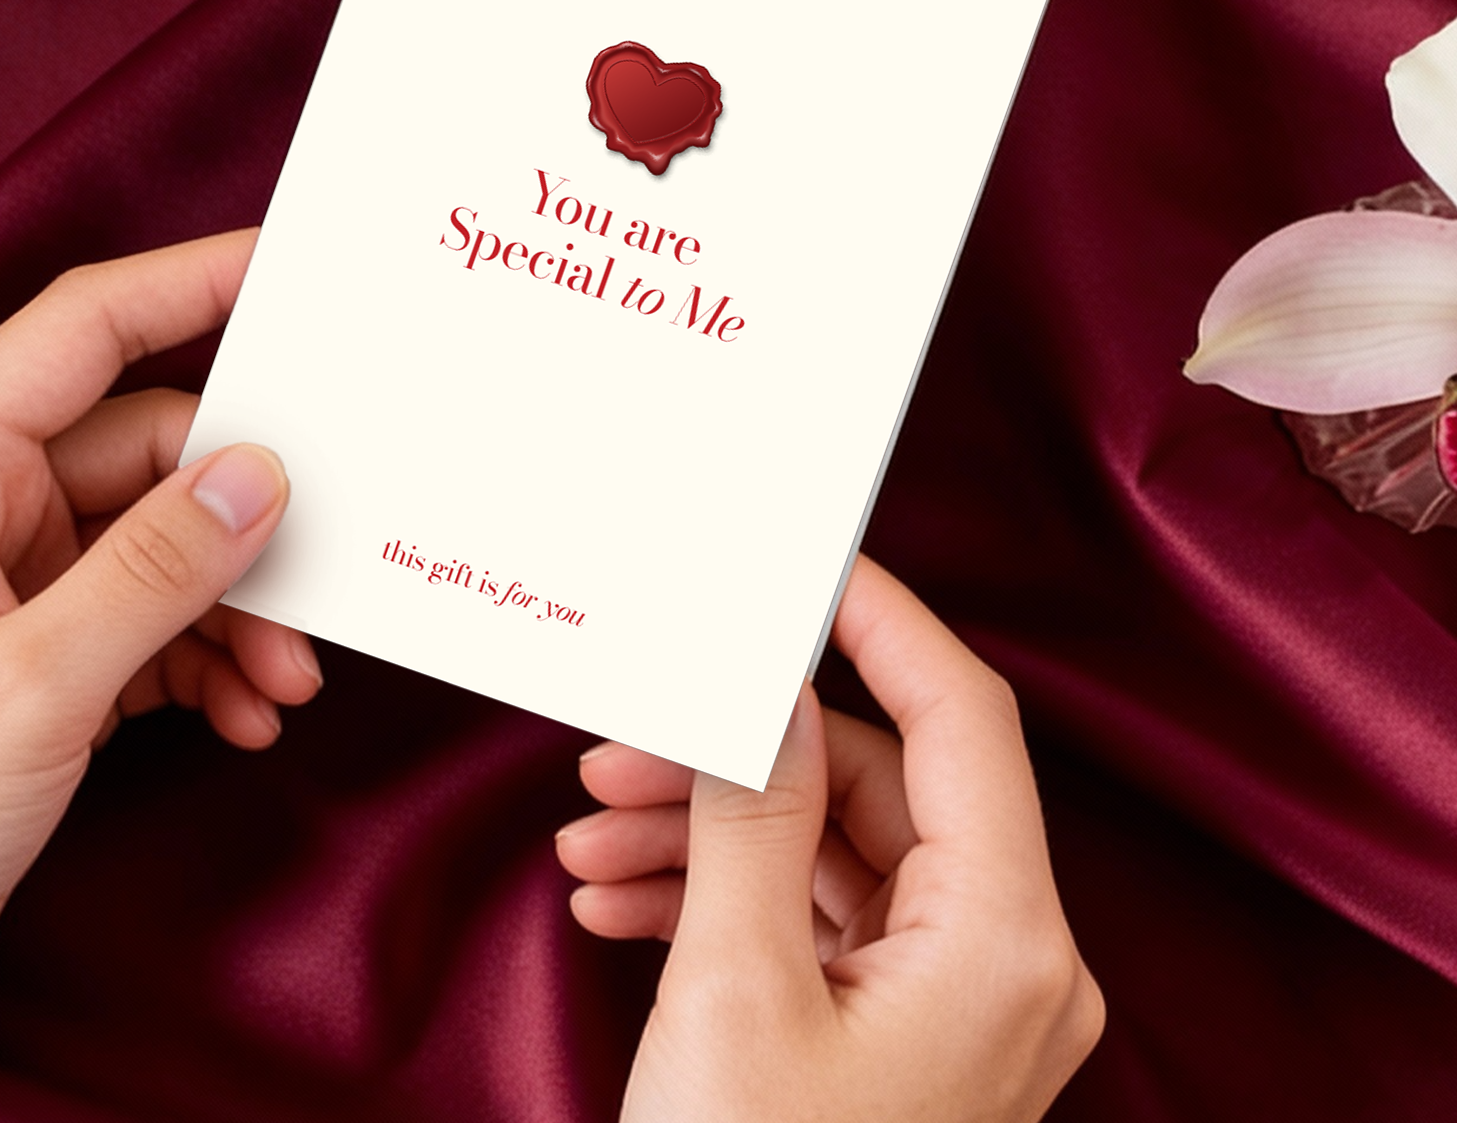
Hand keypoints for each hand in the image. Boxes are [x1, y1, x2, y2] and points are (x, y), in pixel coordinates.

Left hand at [0, 231, 319, 1063]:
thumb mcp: (29, 688)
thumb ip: (156, 570)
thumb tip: (261, 475)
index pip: (83, 332)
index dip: (190, 282)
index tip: (286, 266)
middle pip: (153, 453)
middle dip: (247, 517)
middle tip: (323, 565)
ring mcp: (10, 588)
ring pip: (166, 546)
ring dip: (240, 606)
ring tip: (285, 679)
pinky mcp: (39, 660)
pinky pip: (154, 622)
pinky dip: (211, 660)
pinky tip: (243, 713)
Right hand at [556, 555, 1102, 1122]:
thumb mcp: (733, 991)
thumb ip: (750, 813)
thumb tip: (760, 685)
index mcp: (1002, 939)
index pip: (961, 717)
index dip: (884, 621)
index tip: (809, 567)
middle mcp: (1003, 962)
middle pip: (874, 783)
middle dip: (738, 753)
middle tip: (625, 747)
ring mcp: (956, 1001)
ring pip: (831, 850)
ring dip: (710, 830)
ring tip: (594, 841)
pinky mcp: (901, 1032)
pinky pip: (816, 919)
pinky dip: (725, 897)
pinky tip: (627, 900)